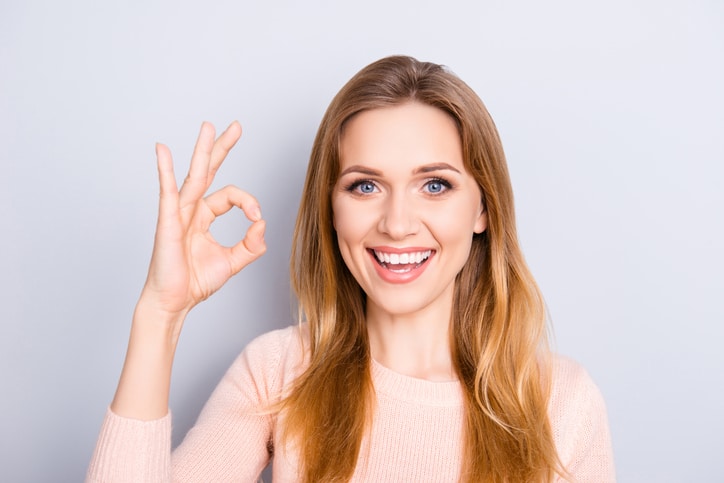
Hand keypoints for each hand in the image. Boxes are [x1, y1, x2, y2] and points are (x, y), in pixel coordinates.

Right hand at [140, 121, 265, 320]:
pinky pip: (167, 192)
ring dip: (203, 150)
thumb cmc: (196, 282)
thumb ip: (251, 245)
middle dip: (222, 148)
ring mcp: (178, 213)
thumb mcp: (233, 261)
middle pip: (209, 171)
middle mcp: (191, 210)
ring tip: (209, 126)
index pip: (231, 196)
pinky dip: (165, 170)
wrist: (174, 302)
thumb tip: (263, 224)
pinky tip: (163, 150)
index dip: (248, 202)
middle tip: (236, 126)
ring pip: (194, 176)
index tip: (257, 218)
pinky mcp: (167, 222)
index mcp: (204, 216)